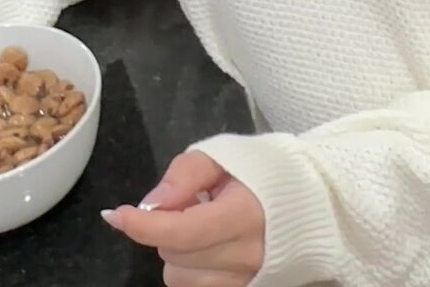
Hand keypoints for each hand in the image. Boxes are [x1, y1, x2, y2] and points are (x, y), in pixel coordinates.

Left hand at [103, 150, 265, 286]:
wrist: (314, 202)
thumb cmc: (265, 172)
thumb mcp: (225, 155)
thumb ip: (186, 174)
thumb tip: (150, 204)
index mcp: (244, 215)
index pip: (181, 232)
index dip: (142, 225)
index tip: (115, 213)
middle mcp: (247, 256)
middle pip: (174, 255)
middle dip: (166, 229)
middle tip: (191, 204)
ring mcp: (247, 280)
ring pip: (179, 278)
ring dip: (178, 253)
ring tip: (204, 226)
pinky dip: (192, 268)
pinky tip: (211, 247)